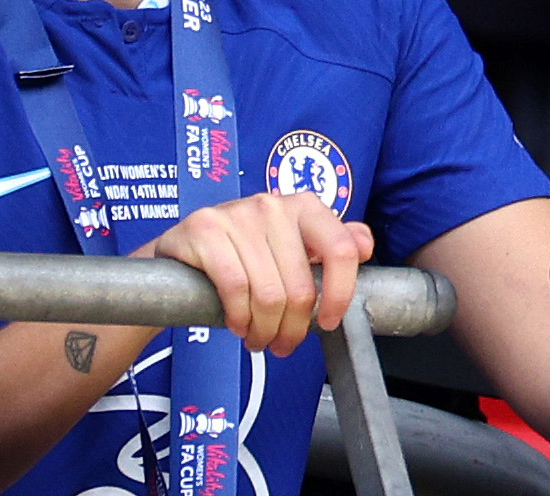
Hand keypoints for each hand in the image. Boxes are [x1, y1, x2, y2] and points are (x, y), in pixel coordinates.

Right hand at [137, 191, 371, 354]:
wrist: (182, 248)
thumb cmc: (244, 252)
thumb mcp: (290, 244)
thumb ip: (331, 244)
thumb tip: (366, 245)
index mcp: (305, 206)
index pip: (342, 250)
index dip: (340, 294)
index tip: (329, 322)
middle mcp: (273, 205)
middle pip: (300, 286)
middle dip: (292, 328)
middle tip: (282, 344)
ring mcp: (237, 215)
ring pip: (268, 294)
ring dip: (264, 330)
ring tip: (258, 339)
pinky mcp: (204, 229)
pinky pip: (235, 289)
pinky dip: (239, 318)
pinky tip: (238, 325)